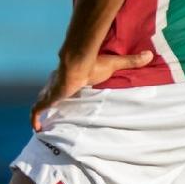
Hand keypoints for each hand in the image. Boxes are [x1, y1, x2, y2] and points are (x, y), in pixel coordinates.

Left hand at [30, 51, 153, 129]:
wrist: (77, 64)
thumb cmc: (93, 65)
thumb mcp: (113, 65)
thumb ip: (130, 61)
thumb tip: (150, 54)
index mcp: (69, 76)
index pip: (63, 83)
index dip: (62, 89)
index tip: (64, 96)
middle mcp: (57, 84)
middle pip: (49, 92)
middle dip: (49, 101)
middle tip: (53, 112)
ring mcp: (51, 92)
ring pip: (42, 101)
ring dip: (42, 111)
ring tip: (44, 124)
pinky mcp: (48, 99)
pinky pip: (37, 111)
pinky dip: (35, 119)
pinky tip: (37, 129)